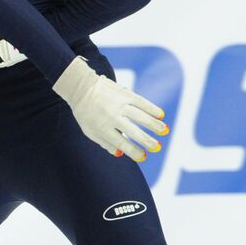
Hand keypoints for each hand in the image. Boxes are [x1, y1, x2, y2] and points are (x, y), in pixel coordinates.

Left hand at [51, 57, 167, 161]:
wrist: (81, 87)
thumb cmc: (86, 113)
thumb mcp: (89, 130)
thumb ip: (104, 142)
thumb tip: (120, 153)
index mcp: (102, 128)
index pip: (121, 143)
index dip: (133, 151)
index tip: (143, 157)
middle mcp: (111, 116)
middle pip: (133, 131)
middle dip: (147, 141)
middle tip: (157, 147)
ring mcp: (119, 104)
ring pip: (140, 116)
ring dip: (154, 124)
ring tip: (164, 131)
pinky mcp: (124, 93)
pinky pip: (141, 101)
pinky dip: (151, 108)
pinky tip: (160, 115)